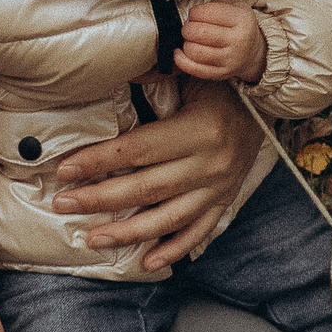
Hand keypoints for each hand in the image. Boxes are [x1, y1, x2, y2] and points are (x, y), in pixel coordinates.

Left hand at [51, 79, 250, 269]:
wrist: (268, 104)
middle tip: (63, 204)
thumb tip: (114, 69)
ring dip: (127, 232)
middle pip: (146, 188)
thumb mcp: (193, 73)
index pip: (138, 151)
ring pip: (167, 218)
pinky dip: (172, 249)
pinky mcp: (224, 200)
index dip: (99, 161)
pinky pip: (197, 231)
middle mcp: (209, 164)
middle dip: (100, 198)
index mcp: (198, 130)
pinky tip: (146, 262)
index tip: (66, 169)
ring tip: (93, 239)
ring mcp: (218, 187)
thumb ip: (157, 75)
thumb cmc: (223, 86)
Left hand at [176, 1, 267, 82]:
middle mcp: (238, 41)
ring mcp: (229, 60)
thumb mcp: (236, 6)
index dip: (194, 12)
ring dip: (186, 43)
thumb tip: (192, 14)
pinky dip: (181, 60)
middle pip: (198, 32)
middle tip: (191, 27)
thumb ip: (214, 3)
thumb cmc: (238, 26)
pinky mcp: (220, 74)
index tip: (196, 14)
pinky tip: (181, 52)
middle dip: (188, 27)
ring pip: (193, 51)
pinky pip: (193, 69)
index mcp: (242, 20)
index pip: (206, 13)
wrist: (252, 52)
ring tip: (192, 40)